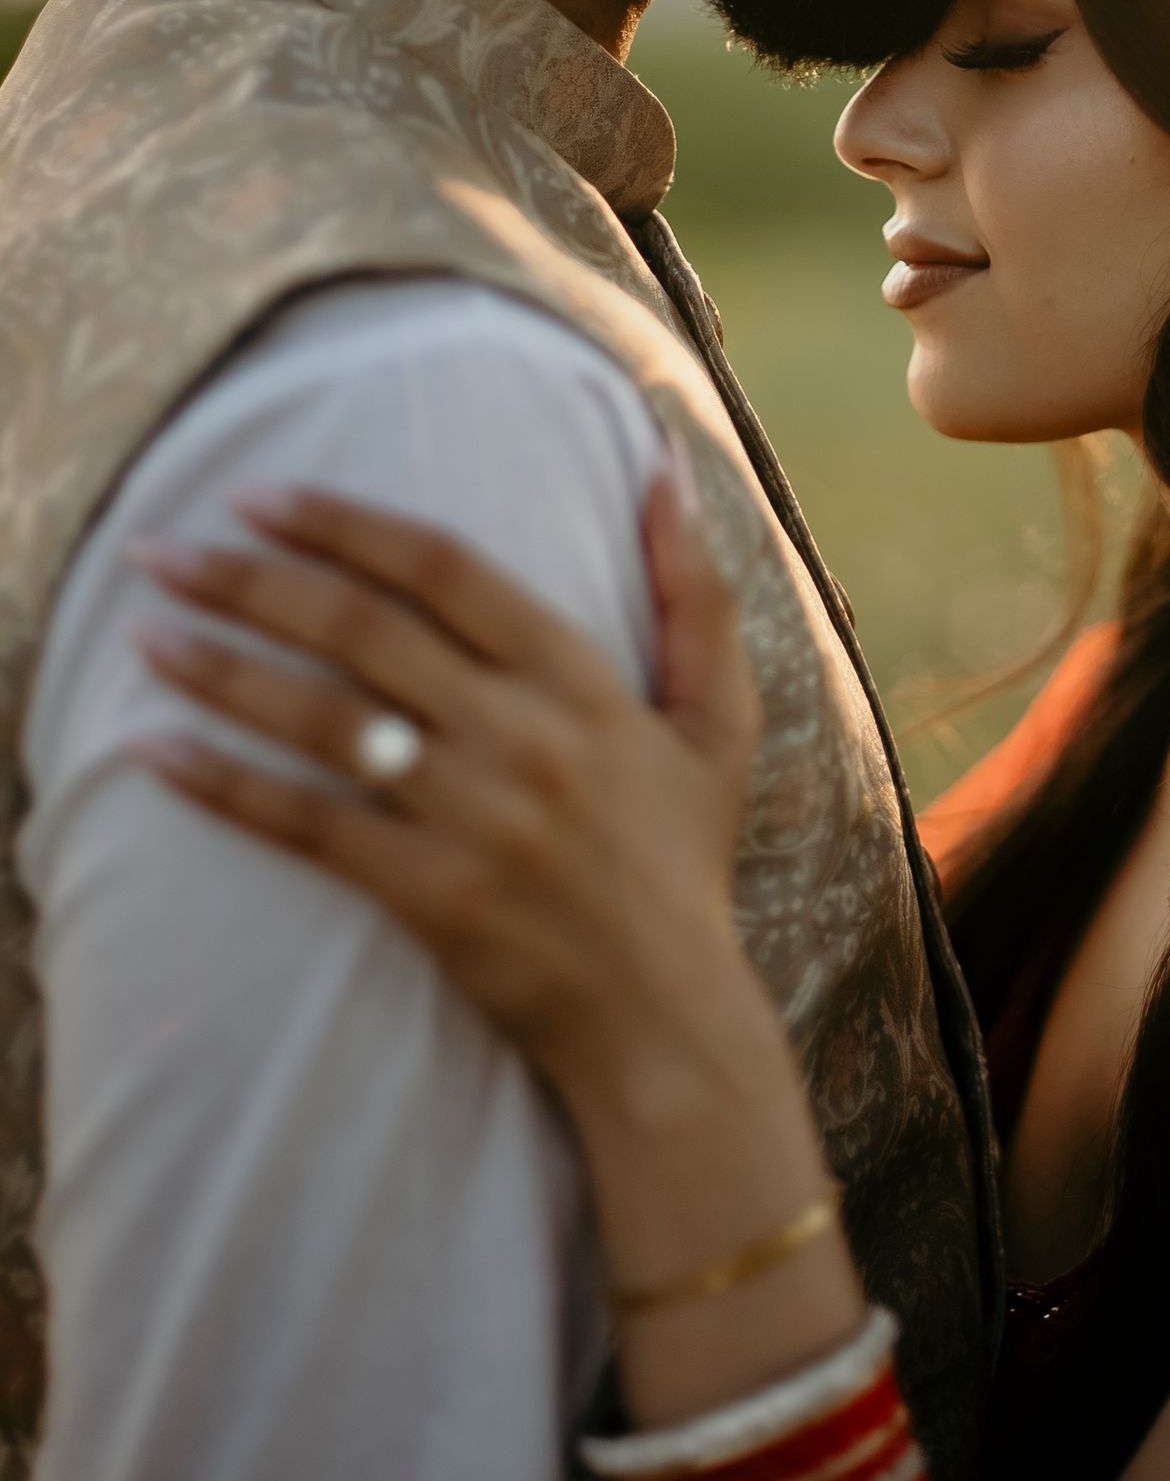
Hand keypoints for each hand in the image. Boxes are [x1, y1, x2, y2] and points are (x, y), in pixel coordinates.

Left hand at [130, 459, 763, 1108]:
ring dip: (217, 668)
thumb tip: (668, 463)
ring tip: (140, 631)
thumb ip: (694, 586)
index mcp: (581, 678)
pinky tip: (153, 752)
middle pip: (362, 630)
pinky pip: (306, 825)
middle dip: (249, 580)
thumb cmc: (684, 859)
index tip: (258, 498)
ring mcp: (472, 816)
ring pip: (321, 718)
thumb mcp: (718, 715)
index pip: (444, 570)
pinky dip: (224, 785)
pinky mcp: (428, 895)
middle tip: (157, 552)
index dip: (343, 525)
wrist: (667, 1017)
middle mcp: (523, 734)